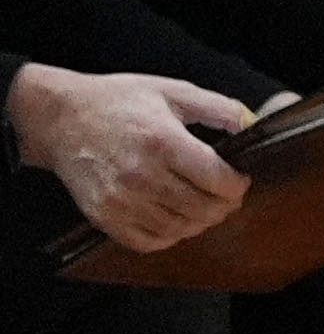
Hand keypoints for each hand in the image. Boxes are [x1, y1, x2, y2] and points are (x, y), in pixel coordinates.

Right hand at [9, 64, 253, 253]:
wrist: (61, 119)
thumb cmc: (119, 102)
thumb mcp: (174, 91)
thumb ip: (219, 108)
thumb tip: (252, 124)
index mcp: (163, 142)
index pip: (216, 180)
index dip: (238, 185)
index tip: (241, 179)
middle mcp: (141, 175)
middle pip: (201, 208)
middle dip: (225, 205)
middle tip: (229, 197)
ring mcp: (119, 200)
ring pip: (177, 228)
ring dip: (200, 223)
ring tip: (206, 209)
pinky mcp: (102, 216)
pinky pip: (145, 241)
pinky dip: (168, 237)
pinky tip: (176, 221)